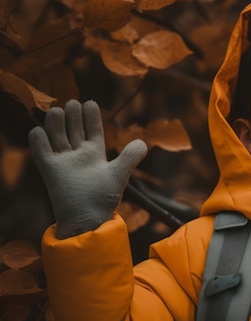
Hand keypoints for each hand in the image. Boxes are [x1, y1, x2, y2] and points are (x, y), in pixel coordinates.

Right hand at [29, 100, 146, 238]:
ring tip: (57, 111)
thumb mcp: (120, 174)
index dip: (91, 117)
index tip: (91, 103)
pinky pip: (41, 152)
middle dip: (73, 116)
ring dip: (56, 123)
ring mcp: (63, 162)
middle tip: (73, 103)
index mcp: (95, 154)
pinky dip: (38, 141)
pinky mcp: (50, 170)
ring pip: (57, 136)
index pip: (93, 130)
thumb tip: (142, 142)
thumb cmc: (104, 198)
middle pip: (74, 129)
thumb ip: (130, 157)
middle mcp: (78, 155)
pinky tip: (38, 131)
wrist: (87, 217)